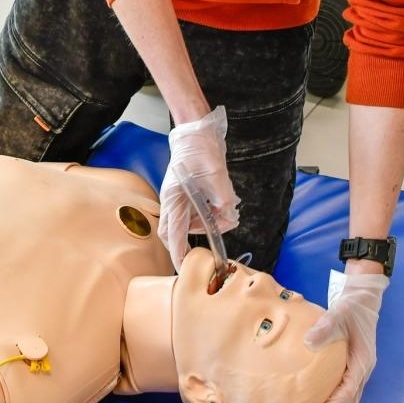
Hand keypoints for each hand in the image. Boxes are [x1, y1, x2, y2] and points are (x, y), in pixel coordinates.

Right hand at [158, 106, 239, 269]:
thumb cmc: (200, 149)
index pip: (174, 234)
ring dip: (204, 227)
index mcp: (174, 198)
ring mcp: (178, 198)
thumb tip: (230, 216)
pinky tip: (221, 209)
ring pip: (185, 224)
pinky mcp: (186, 194)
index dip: (178, 255)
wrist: (196, 131)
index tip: (182, 271)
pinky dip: (207, 217)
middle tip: (206, 250)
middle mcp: (172, 201)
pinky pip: (194, 214)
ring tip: (225, 217)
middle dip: (187, 244)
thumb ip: (223, 198)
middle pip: (173, 233)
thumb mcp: (216, 173)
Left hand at [305, 269, 388, 402]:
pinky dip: (331, 400)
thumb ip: (325, 327)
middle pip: (349, 402)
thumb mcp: (338, 313)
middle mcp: (362, 370)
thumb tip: (309, 342)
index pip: (348, 392)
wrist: (361, 299)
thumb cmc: (351, 307)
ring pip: (347, 399)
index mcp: (362, 362)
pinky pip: (342, 389)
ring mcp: (358, 369)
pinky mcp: (351, 366)